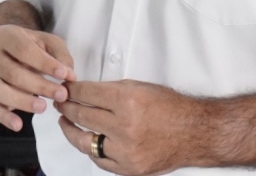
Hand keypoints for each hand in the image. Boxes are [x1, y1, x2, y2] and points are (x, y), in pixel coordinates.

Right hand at [0, 24, 76, 132]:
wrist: (12, 48)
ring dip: (22, 101)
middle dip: (40, 86)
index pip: (24, 50)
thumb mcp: (49, 42)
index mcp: (6, 36)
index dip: (45, 63)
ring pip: (0, 90)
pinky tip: (18, 125)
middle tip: (61, 95)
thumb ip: (60, 55)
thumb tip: (68, 75)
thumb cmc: (33, 45)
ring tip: (43, 107)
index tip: (65, 75)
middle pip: (13, 73)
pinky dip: (5, 118)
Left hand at [55, 79, 201, 175]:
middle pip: (82, 115)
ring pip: (85, 141)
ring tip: (65, 122)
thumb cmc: (170, 108)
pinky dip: (91, 150)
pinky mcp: (129, 167)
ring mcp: (126, 150)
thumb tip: (83, 92)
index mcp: (127, 100)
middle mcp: (124, 126)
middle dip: (66, 107)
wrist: (195, 132)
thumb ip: (109, 90)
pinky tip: (85, 140)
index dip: (71, 90)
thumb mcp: (139, 87)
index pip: (86, 94)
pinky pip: (100, 160)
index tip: (65, 88)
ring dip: (70, 130)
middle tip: (60, 102)